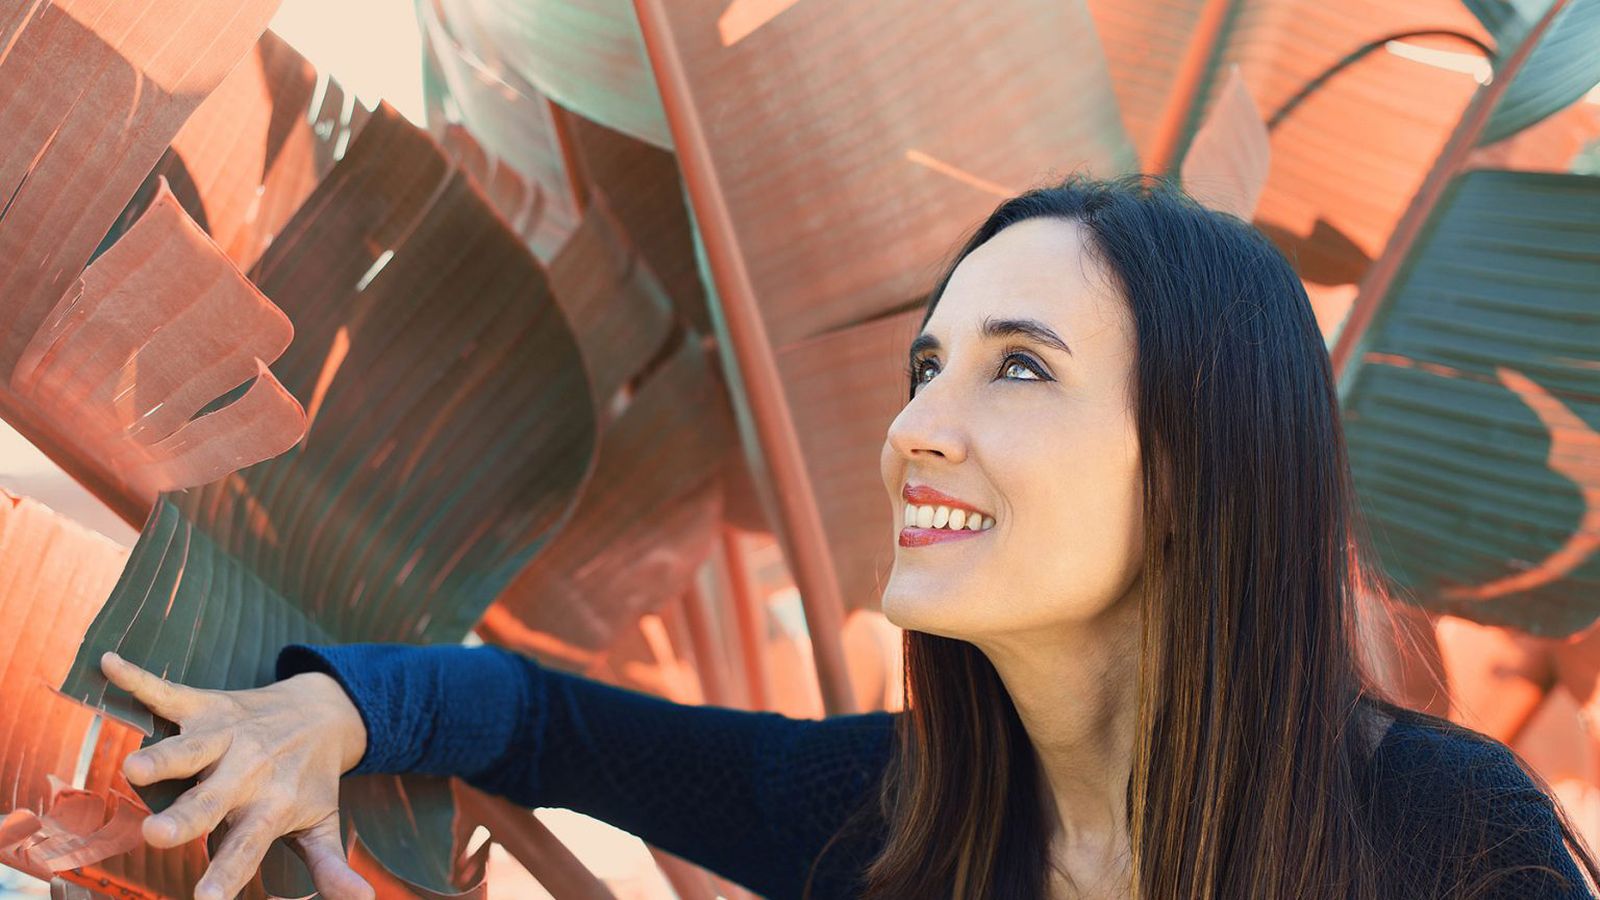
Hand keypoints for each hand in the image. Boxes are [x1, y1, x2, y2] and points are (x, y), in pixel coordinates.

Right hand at [99, 651, 373, 899]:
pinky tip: (109, 665)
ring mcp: (225, 736)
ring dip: (163, 757)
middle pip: (210, 799)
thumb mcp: (322, 822)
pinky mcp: (207, 704)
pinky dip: (138, 678)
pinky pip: (168, 691)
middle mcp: (247, 770)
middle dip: (184, 817)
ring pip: (188, 749)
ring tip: (133, 768)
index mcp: (271, 805)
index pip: (247, 846)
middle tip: (157, 834)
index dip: (226, 873)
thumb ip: (330, 865)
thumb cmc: (311, 778)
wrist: (324, 711)